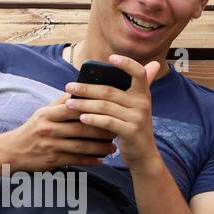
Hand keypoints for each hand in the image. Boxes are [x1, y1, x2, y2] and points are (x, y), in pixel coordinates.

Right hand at [1, 91, 117, 172]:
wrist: (12, 151)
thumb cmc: (33, 129)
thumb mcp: (43, 113)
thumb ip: (61, 102)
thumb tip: (81, 88)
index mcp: (48, 114)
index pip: (74, 108)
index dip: (93, 109)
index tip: (110, 110)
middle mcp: (48, 128)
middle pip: (80, 128)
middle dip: (101, 130)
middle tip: (117, 130)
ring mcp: (50, 145)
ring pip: (80, 146)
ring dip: (99, 147)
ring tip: (113, 147)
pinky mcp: (51, 160)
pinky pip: (75, 160)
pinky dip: (89, 161)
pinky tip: (101, 160)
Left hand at [63, 54, 163, 173]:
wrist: (144, 155)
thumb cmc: (134, 127)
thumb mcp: (137, 106)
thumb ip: (136, 86)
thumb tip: (145, 63)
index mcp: (143, 94)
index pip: (138, 73)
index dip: (126, 63)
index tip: (110, 58)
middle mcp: (143, 103)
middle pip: (109, 91)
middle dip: (86, 88)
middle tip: (69, 87)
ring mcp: (138, 118)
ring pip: (105, 106)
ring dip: (84, 104)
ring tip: (69, 104)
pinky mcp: (130, 132)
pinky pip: (107, 122)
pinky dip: (92, 119)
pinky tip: (81, 118)